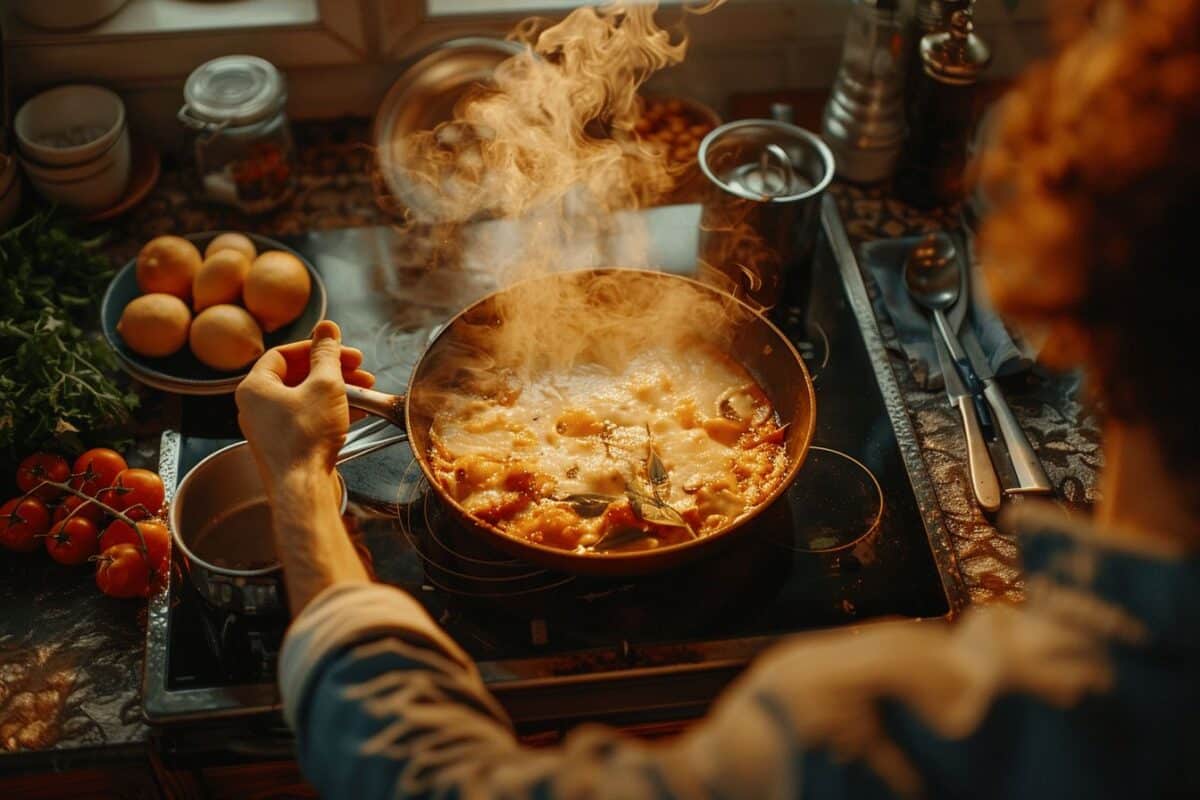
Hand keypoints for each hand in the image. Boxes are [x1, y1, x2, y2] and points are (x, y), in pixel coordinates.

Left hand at [236, 320, 374, 488]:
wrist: (304, 488)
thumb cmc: (306, 439)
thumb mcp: (325, 384)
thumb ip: (327, 353)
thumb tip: (327, 328)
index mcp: (255, 387)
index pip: (284, 354)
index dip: (315, 347)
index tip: (339, 348)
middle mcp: (257, 407)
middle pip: (297, 375)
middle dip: (332, 369)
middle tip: (357, 367)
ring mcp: (271, 428)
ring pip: (306, 398)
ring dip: (337, 390)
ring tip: (364, 389)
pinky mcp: (286, 446)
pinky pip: (308, 418)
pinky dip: (331, 410)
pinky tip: (356, 410)